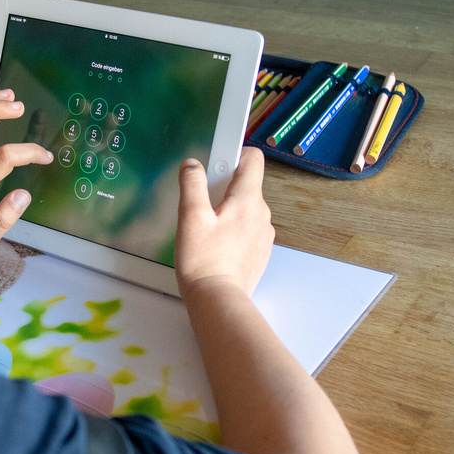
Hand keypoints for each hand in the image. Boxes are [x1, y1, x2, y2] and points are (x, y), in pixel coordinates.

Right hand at [174, 147, 273, 298]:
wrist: (217, 299)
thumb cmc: (204, 261)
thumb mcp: (191, 217)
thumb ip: (192, 184)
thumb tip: (192, 165)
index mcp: (248, 200)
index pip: (253, 159)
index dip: (235, 153)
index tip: (217, 159)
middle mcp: (262, 214)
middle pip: (246, 184)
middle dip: (223, 186)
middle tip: (201, 204)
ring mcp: (263, 233)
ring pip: (246, 207)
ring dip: (227, 209)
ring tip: (207, 228)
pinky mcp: (259, 250)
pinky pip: (247, 227)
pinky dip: (232, 228)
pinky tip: (215, 243)